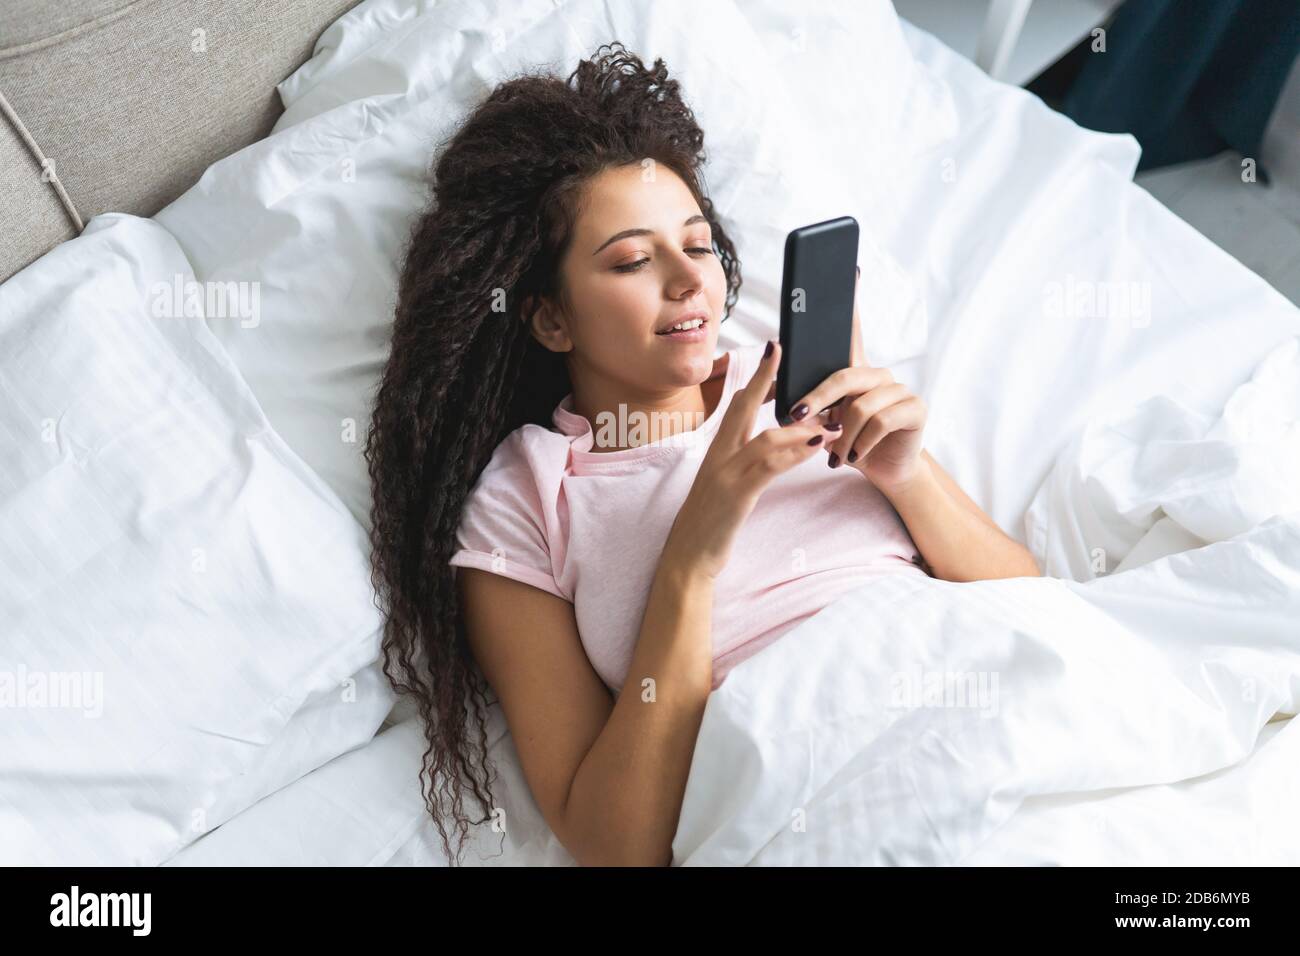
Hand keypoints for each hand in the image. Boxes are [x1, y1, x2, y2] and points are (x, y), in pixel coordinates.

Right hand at [665, 341, 840, 579]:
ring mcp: (725, 474)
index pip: (736, 406)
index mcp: (717, 452)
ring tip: (832, 419)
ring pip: (765, 437)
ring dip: (801, 425)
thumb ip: (743, 465)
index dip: (755, 380)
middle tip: (783, 348)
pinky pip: (769, 466)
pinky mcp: (736, 495)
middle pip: (743, 406)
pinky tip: (815, 445)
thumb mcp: (724, 488)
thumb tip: (766, 448)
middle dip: (764, 377)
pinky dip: (794, 452)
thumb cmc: (709, 524)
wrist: (687, 559)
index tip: (772, 354)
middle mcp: (718, 456)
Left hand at [779, 266, 927, 492]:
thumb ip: (811, 401)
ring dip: (841, 436)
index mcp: (857, 371)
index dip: (852, 299)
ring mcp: (900, 390)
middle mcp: (880, 374)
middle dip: (816, 398)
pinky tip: (854, 455)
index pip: (853, 330)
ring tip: (835, 454)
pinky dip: (860, 443)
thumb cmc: (851, 444)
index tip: (850, 268)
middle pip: (844, 375)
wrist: (885, 472)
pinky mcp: (915, 409)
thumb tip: (787, 387)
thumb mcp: (825, 422)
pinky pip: (880, 422)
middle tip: (796, 416)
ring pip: (860, 406)